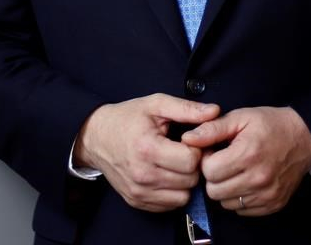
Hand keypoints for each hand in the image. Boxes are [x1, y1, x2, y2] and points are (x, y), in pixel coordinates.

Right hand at [74, 94, 219, 211]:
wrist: (95, 137)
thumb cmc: (126, 119)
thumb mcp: (155, 105)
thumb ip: (187, 109)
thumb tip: (214, 112)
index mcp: (148, 148)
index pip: (191, 161)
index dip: (196, 149)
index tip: (189, 141)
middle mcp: (142, 174)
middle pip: (190, 180)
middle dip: (192, 166)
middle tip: (184, 151)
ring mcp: (139, 191)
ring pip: (183, 197)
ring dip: (184, 181)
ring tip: (175, 163)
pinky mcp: (137, 201)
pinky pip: (169, 205)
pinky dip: (173, 192)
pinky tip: (166, 174)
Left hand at [181, 106, 310, 215]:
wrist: (305, 138)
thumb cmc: (270, 124)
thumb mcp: (240, 117)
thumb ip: (212, 129)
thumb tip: (187, 139)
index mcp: (248, 154)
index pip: (209, 171)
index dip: (207, 160)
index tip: (214, 151)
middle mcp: (258, 178)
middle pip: (215, 191)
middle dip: (213, 176)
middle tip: (222, 162)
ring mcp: (267, 195)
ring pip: (226, 203)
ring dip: (225, 188)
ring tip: (234, 170)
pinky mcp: (272, 205)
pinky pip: (242, 210)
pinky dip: (239, 197)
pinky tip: (245, 180)